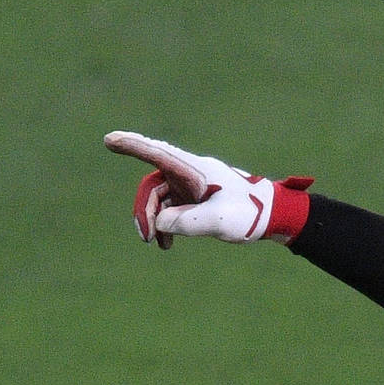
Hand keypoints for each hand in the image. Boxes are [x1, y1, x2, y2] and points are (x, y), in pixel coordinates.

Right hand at [103, 131, 311, 247]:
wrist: (274, 215)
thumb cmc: (250, 213)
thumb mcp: (219, 221)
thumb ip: (188, 222)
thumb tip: (161, 223)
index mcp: (195, 169)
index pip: (158, 153)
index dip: (132, 146)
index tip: (109, 140)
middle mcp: (190, 172)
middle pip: (153, 185)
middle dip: (145, 210)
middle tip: (146, 237)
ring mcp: (191, 184)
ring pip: (160, 199)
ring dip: (155, 220)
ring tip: (158, 244)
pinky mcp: (195, 197)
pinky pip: (171, 207)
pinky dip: (166, 223)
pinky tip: (167, 243)